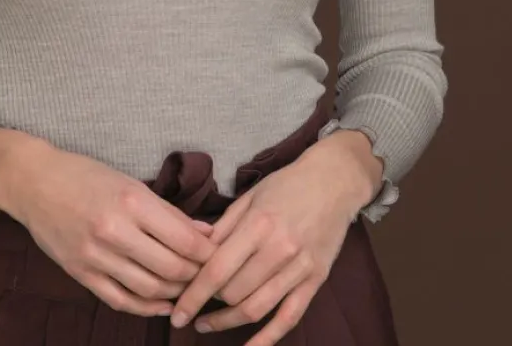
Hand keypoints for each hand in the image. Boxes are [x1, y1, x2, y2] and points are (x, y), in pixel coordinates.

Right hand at [6, 142, 219, 318]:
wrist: (34, 182)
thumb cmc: (85, 175)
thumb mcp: (130, 182)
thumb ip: (168, 212)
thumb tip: (205, 233)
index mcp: (132, 201)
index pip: (184, 239)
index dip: (208, 253)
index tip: (220, 256)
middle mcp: (115, 230)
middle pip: (171, 269)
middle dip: (196, 276)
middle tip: (208, 276)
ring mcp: (96, 256)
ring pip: (149, 289)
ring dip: (175, 293)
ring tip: (188, 288)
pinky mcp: (81, 273)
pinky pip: (121, 300)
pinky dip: (146, 308)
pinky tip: (162, 305)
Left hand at [168, 149, 357, 344]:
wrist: (334, 182)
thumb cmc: (287, 185)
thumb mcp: (250, 196)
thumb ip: (223, 227)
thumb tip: (195, 253)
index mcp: (259, 224)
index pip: (218, 270)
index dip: (194, 295)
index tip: (177, 312)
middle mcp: (279, 249)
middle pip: (234, 292)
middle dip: (210, 302)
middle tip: (195, 302)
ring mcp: (300, 268)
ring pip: (257, 309)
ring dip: (227, 323)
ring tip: (207, 325)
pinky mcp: (316, 281)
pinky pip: (289, 318)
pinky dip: (268, 339)